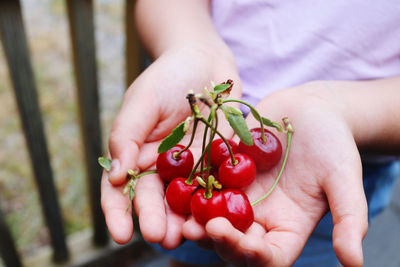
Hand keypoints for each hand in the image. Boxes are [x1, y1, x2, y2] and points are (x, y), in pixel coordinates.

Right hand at [100, 46, 240, 247]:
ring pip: (185, 198)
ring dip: (185, 219)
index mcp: (136, 155)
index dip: (118, 212)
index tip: (121, 233)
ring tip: (187, 236)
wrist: (204, 61)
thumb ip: (127, 136)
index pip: (120, 190)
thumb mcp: (142, 101)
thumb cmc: (166, 77)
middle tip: (162, 237)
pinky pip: (217, 182)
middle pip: (155, 199)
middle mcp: (161, 167)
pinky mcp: (217, 161)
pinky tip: (218, 213)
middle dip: (156, 219)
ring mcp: (191, 167)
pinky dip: (216, 198)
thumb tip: (113, 175)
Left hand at [182, 81, 367, 266]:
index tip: (242, 242)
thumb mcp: (343, 179)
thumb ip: (349, 219)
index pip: (267, 256)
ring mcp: (237, 194)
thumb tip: (354, 263)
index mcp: (286, 227)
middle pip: (232, 240)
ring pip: (211, 214)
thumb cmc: (334, 144)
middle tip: (198, 229)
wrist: (311, 110)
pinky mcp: (222, 171)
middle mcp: (258, 216)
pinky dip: (191, 184)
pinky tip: (178, 180)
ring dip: (195, 217)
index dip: (253, 255)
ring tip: (182, 213)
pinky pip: (204, 181)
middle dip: (215, 239)